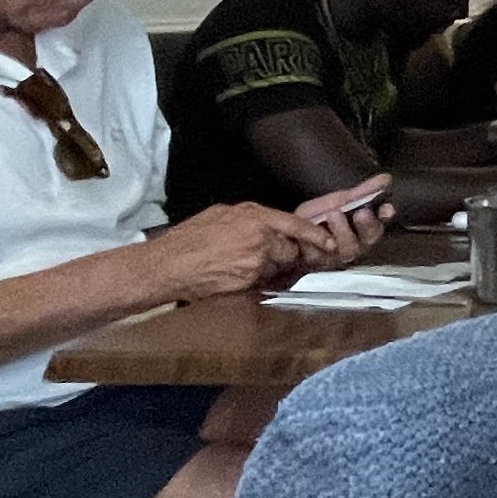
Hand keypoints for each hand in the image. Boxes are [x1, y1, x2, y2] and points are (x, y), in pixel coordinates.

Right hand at [149, 201, 325, 300]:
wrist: (168, 265)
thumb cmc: (189, 238)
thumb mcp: (220, 214)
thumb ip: (248, 217)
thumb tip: (264, 223)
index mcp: (253, 216)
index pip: (295, 225)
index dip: (314, 235)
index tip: (329, 242)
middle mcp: (260, 237)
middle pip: (289, 250)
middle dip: (281, 256)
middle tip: (260, 257)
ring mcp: (255, 262)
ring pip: (275, 269)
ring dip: (265, 270)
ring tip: (237, 267)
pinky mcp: (248, 283)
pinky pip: (260, 283)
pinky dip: (252, 282)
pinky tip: (232, 277)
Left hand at [291, 181, 392, 265]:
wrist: (289, 235)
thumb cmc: (318, 218)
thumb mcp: (338, 200)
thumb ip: (362, 192)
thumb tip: (385, 178)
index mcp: (363, 231)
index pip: (380, 224)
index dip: (385, 217)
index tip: (387, 207)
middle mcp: (355, 246)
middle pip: (368, 239)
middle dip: (366, 225)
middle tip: (361, 212)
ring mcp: (337, 256)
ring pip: (346, 249)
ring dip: (342, 231)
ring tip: (334, 213)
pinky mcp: (318, 263)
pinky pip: (320, 252)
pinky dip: (316, 239)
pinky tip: (311, 229)